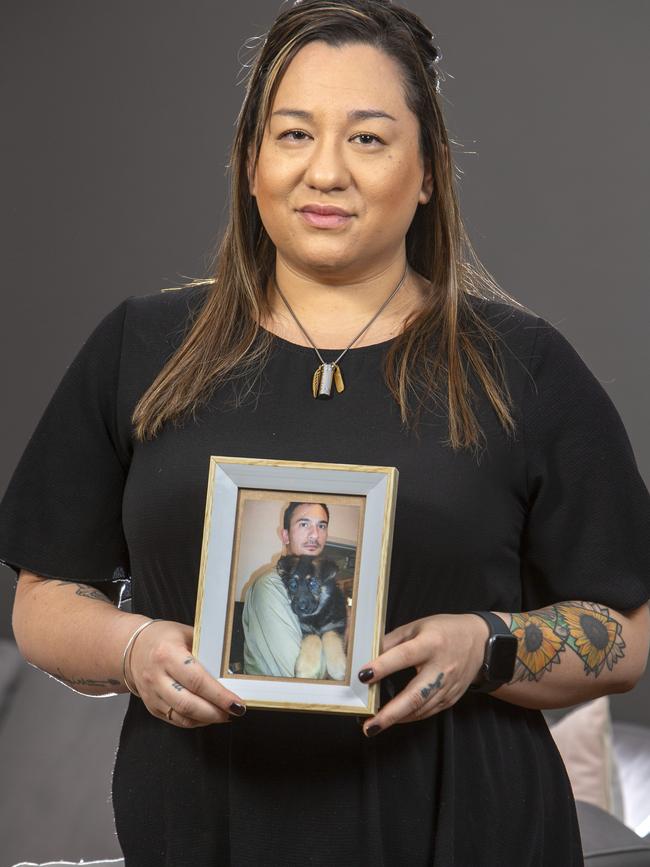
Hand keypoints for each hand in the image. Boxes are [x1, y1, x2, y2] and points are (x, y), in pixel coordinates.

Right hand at [126, 619, 246, 727]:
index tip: (236, 702)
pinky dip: (194, 721)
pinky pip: (175, 720)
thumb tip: (230, 668)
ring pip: (181, 716)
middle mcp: (157, 676)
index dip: (218, 695)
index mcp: (167, 654)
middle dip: (215, 712)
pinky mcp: (151, 706)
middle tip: (234, 711)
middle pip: (188, 703)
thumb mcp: (186, 634)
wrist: (132, 648)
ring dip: (206, 719)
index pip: (197, 680)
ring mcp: (152, 694)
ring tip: (224, 715)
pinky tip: (207, 716)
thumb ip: (206, 649)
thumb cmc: (163, 638)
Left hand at [356, 613, 488, 735]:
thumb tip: (368, 655)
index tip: (363, 675)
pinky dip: (409, 717)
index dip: (383, 666)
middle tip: (369, 725)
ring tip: (373, 725)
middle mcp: (441, 667)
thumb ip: (392, 641)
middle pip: (415, 695)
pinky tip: (394, 718)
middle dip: (390, 713)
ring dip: (396, 719)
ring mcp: (448, 686)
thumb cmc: (445, 630)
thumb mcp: (417, 626)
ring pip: (420, 709)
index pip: (404, 656)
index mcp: (431, 643)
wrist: (480, 642)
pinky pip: (427, 711)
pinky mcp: (451, 698)